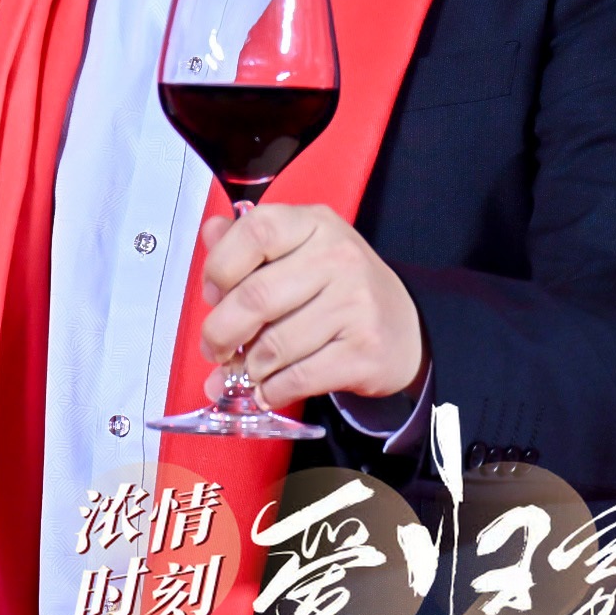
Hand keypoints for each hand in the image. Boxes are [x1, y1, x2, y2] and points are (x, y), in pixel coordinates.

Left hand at [199, 203, 424, 409]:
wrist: (405, 326)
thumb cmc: (335, 286)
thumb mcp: (297, 249)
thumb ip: (247, 241)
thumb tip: (210, 232)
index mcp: (314, 224)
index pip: (254, 233)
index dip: (220, 268)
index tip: (212, 294)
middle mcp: (339, 258)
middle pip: (256, 298)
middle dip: (221, 332)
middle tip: (213, 348)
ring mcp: (356, 304)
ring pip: (274, 345)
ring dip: (249, 366)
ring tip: (246, 369)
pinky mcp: (366, 350)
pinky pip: (300, 377)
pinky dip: (273, 390)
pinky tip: (267, 389)